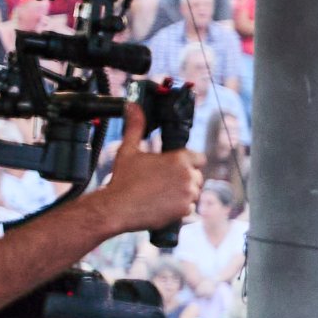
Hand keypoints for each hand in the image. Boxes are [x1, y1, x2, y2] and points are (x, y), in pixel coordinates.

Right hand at [100, 102, 202, 238]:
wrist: (117, 207)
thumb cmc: (123, 179)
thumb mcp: (128, 149)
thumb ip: (135, 126)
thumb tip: (132, 106)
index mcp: (179, 158)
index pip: (199, 158)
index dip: (190, 162)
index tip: (178, 166)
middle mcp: (188, 175)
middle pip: (197, 176)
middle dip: (185, 178)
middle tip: (165, 182)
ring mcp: (188, 194)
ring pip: (194, 192)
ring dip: (183, 193)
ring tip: (163, 193)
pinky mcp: (185, 211)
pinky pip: (189, 208)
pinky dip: (180, 208)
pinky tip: (164, 204)